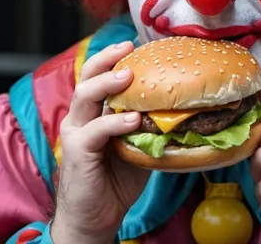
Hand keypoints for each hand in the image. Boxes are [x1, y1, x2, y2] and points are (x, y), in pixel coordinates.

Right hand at [51, 42, 149, 243]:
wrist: (97, 217)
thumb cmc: (119, 178)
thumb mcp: (138, 144)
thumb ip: (150, 124)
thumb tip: (183, 107)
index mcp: (96, 111)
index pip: (101, 75)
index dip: (116, 57)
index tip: (138, 44)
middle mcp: (82, 116)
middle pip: (87, 76)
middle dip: (106, 58)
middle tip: (128, 47)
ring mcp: (76, 132)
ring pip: (85, 95)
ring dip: (107, 82)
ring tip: (129, 74)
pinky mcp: (76, 152)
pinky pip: (95, 130)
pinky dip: (115, 122)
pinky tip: (133, 119)